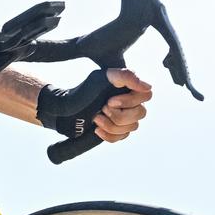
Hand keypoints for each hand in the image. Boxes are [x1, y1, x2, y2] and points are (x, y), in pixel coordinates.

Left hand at [37, 68, 152, 142]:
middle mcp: (132, 103)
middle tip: (102, 108)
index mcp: (131, 89)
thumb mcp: (103, 77)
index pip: (146, 95)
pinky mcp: (118, 132)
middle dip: (118, 114)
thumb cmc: (85, 91)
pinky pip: (121, 138)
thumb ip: (125, 76)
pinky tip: (96, 129)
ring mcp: (126, 119)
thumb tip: (146, 86)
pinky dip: (108, 135)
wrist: (67, 110)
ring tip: (96, 118)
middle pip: (141, 113)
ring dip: (111, 124)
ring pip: (132, 127)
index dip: (129, 101)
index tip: (110, 100)